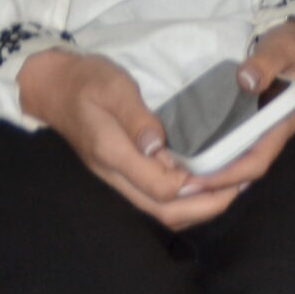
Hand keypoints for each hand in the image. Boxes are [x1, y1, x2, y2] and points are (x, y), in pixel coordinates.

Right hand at [16, 47, 235, 230]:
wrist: (54, 88)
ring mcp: (119, 179)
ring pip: (161, 210)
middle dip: (206, 205)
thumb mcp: (113, 88)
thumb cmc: (87, 82)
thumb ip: (136, 117)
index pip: (160, 188)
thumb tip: (158, 145)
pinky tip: (206, 179)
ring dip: (198, 206)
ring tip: (231, 185)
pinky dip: (185, 197)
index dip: (195, 184)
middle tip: (240, 185)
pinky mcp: (124, 173)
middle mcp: (117, 176)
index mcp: (114, 156)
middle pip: (164, 211)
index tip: (227, 166)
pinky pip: (156, 198)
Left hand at [176, 15, 294, 198]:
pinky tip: (186, 154)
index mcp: (282, 123)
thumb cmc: (293, 46)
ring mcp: (259, 130)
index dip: (230, 175)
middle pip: (243, 171)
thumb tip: (245, 80)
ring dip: (210, 172)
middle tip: (179, 185)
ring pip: (235, 161)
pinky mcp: (247, 122)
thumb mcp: (283, 48)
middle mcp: (270, 133)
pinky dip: (210, 155)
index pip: (257, 161)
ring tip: (177, 174)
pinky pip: (229, 147)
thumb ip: (266, 63)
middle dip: (213, 182)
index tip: (199, 179)